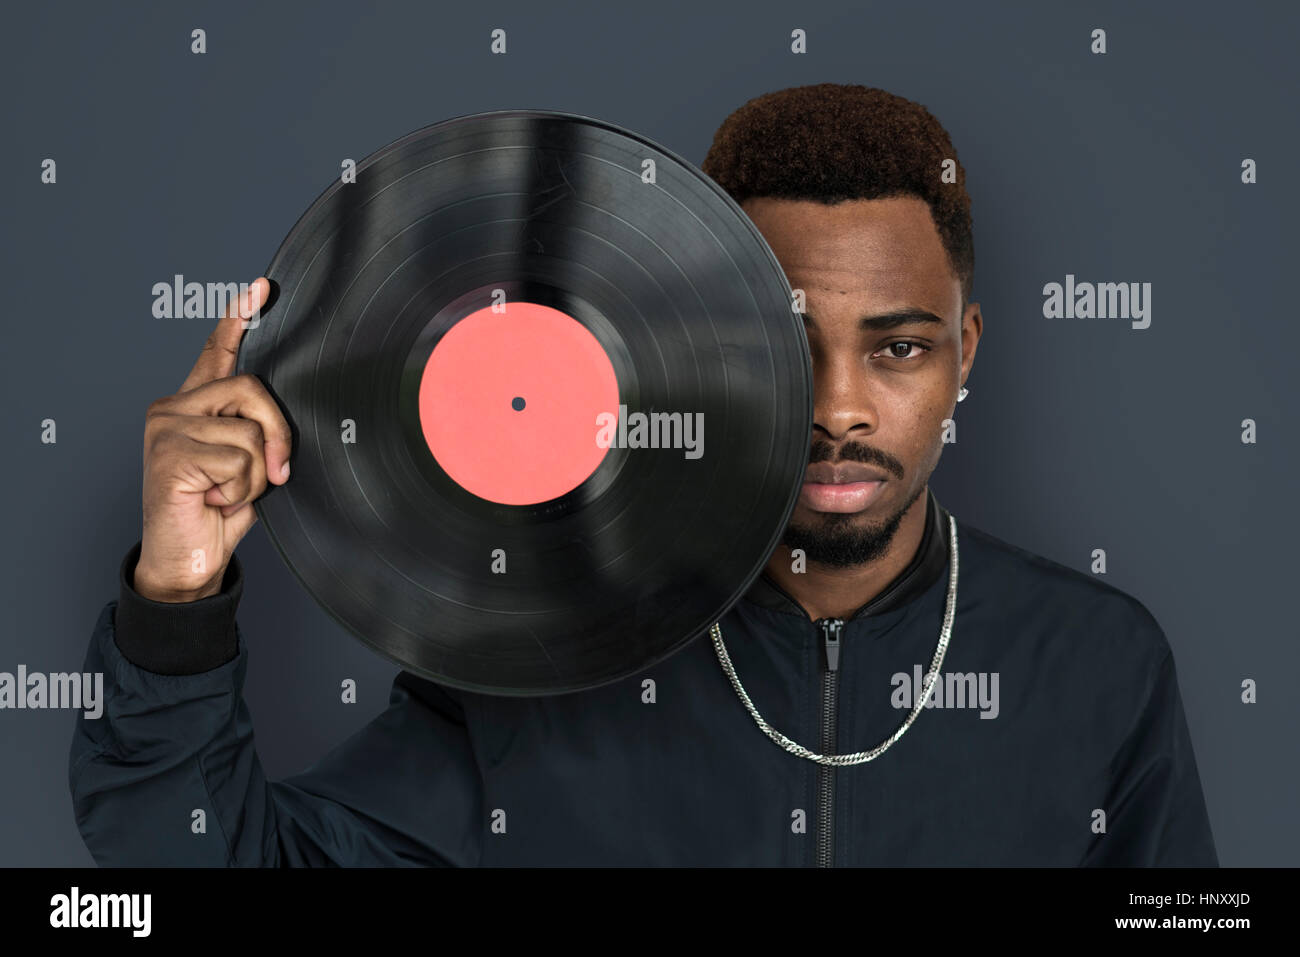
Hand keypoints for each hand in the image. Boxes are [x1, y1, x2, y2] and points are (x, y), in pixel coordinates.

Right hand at [133, 278, 292, 601]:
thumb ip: (260, 432)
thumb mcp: (249, 464)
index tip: (261, 288)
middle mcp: (173, 407)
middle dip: (278, 434)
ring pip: (250, 432)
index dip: (239, 320)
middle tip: (273, 472)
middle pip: (253, 389)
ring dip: (255, 475)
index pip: (217, 354)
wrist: (188, 561)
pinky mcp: (168, 452)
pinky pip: (239, 461)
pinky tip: (213, 500)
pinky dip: (241, 490)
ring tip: (226, 492)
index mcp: (194, 406)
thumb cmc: (217, 511)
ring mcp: (165, 427)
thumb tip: (285, 419)